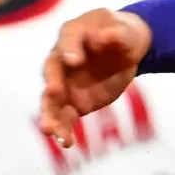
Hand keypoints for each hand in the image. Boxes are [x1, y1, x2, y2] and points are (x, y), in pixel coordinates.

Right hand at [40, 9, 152, 145]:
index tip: (74, 60)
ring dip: (49, 114)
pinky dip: (63, 130)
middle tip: (54, 91)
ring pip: (51, 100)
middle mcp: (62, 59)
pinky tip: (66, 143)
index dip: (70, 48)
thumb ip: (118, 34)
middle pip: (51, 70)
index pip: (68, 38)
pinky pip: (65, 118)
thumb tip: (109, 35)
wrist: (125, 50)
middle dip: (52, 81)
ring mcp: (65, 83)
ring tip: (48, 129)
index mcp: (73, 33)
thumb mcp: (126, 31)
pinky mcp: (73, 102)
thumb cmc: (122, 34)